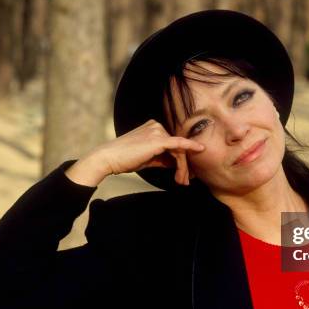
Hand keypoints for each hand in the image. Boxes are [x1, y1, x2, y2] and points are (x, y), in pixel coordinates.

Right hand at [67, 119, 203, 186]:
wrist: (109, 158)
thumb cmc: (124, 159)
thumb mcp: (148, 158)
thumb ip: (162, 158)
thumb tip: (177, 164)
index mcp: (153, 128)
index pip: (172, 144)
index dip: (181, 160)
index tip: (186, 173)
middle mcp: (157, 126)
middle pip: (177, 147)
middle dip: (184, 166)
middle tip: (186, 181)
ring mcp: (157, 131)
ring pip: (179, 149)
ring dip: (183, 167)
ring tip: (182, 181)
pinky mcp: (158, 139)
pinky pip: (179, 144)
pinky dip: (190, 149)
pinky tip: (200, 150)